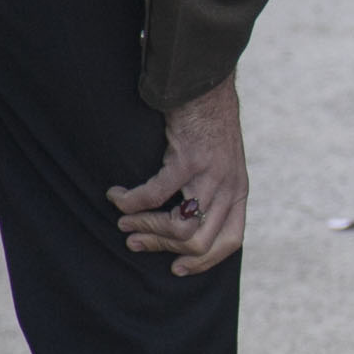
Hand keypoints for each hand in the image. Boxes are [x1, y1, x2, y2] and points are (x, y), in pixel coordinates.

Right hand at [108, 76, 247, 275]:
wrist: (205, 85)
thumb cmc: (203, 126)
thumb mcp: (219, 165)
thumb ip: (207, 193)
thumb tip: (176, 229)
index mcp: (237, 192)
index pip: (230, 243)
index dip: (203, 262)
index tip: (176, 268)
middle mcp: (229, 187)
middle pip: (198, 242)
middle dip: (162, 246)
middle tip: (135, 241)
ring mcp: (211, 174)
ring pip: (180, 226)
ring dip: (145, 227)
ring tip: (123, 221)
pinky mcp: (187, 158)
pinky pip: (154, 195)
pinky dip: (130, 201)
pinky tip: (116, 195)